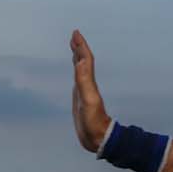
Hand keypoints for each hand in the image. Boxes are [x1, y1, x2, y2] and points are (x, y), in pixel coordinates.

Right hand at [69, 31, 111, 152]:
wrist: (98, 138)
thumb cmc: (93, 122)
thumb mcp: (88, 101)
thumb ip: (84, 82)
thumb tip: (80, 62)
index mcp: (89, 83)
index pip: (85, 60)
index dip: (81, 46)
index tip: (76, 33)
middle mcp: (87, 84)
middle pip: (84, 61)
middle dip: (79, 47)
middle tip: (74, 35)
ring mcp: (84, 91)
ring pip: (81, 69)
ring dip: (78, 57)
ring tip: (73, 48)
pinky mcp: (81, 99)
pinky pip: (78, 79)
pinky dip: (76, 71)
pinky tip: (75, 71)